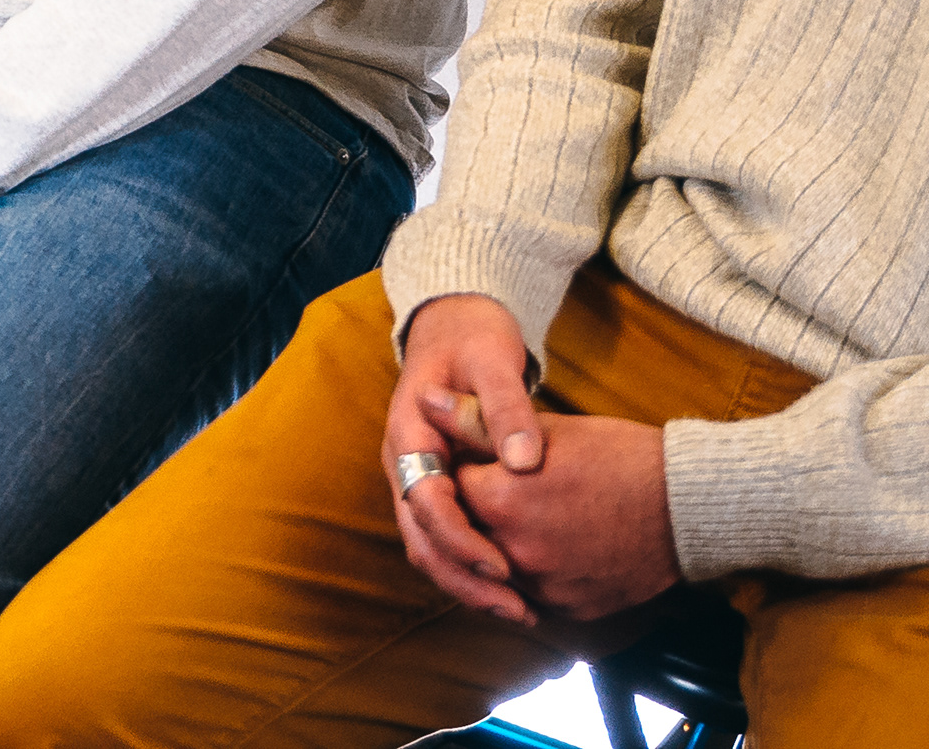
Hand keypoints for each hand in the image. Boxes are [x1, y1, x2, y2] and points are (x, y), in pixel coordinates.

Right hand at [385, 292, 551, 623]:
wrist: (452, 320)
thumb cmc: (473, 336)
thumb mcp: (492, 360)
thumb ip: (506, 409)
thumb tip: (524, 464)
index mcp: (408, 433)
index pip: (425, 501)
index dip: (461, 539)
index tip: (501, 566)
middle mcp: (404, 462)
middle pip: (421, 537)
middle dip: (465, 579)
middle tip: (516, 608)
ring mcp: (416, 475)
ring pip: (428, 545)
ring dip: (466, 581)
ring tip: (518, 609)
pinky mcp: (434, 484)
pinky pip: (443, 535)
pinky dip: (469, 565)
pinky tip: (509, 582)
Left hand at [453, 415, 675, 622]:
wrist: (687, 507)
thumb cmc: (621, 457)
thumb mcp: (546, 429)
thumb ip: (476, 421)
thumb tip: (427, 398)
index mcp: (502, 500)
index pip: (448, 489)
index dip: (460, 471)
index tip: (478, 461)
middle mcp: (514, 552)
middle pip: (467, 534)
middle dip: (475, 511)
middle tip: (502, 490)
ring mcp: (543, 587)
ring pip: (496, 569)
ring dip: (498, 546)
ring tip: (528, 516)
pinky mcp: (569, 609)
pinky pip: (532, 594)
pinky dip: (532, 573)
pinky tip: (552, 545)